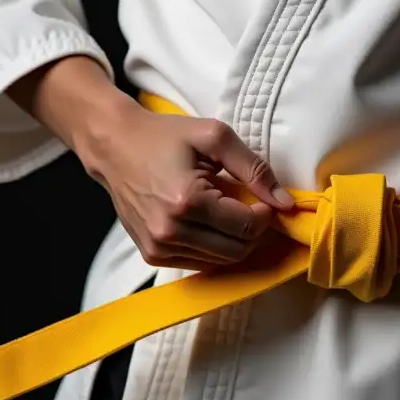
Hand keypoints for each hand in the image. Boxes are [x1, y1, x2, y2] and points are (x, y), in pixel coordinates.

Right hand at [81, 101, 292, 270]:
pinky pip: (200, 262)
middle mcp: (170, 231)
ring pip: (221, 261)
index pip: (247, 226)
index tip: (261, 198)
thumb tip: (285, 203)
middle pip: (237, 250)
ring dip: (232, 239)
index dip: (264, 214)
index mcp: (187, 201)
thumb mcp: (214, 137)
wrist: (114, 145)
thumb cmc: (164, 136)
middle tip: (247, 205)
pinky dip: (212, 247)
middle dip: (252, 230)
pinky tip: (206, 221)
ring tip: (223, 209)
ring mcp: (159, 247)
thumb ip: (254, 169)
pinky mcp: (152, 255)